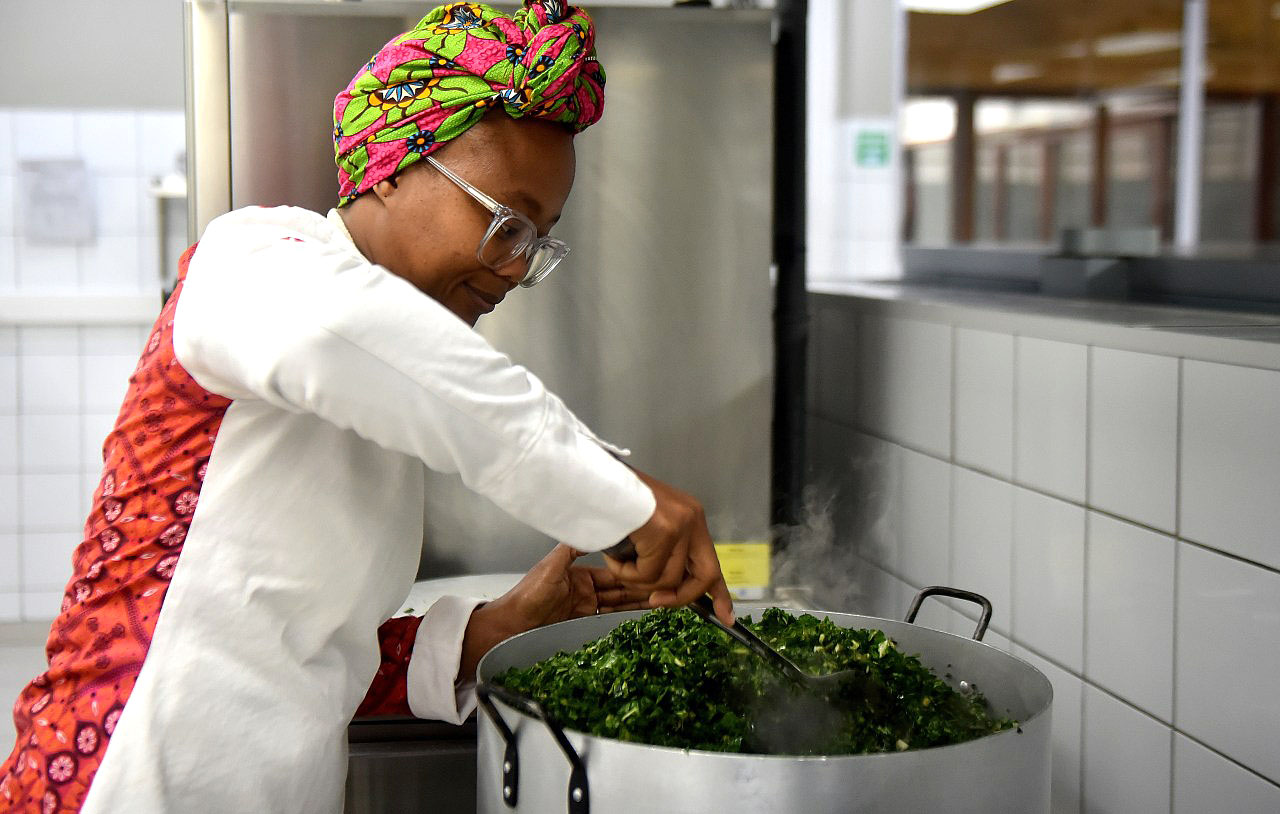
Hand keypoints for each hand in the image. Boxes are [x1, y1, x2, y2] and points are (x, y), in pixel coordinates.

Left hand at [457, 544, 648, 680]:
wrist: (511, 625)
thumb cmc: (527, 595)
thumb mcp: (550, 566)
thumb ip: (571, 549)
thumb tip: (589, 526)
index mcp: (579, 573)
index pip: (613, 572)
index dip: (632, 572)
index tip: (651, 570)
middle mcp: (585, 590)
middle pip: (619, 589)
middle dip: (641, 588)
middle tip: (664, 589)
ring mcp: (585, 608)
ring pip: (617, 605)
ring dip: (637, 604)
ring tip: (660, 603)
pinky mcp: (582, 624)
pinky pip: (608, 621)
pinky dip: (624, 620)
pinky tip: (640, 619)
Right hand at [604, 469, 734, 626]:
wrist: (593, 478)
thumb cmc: (611, 499)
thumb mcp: (646, 527)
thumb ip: (661, 552)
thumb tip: (666, 588)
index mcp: (690, 517)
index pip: (712, 562)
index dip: (720, 593)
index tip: (726, 617)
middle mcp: (692, 519)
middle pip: (705, 575)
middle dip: (681, 597)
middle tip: (656, 602)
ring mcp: (681, 525)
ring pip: (667, 579)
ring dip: (637, 580)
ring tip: (618, 563)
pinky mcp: (664, 531)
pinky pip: (647, 573)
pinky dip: (626, 573)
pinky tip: (613, 557)